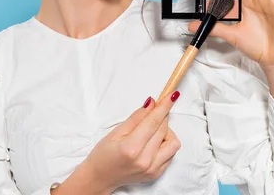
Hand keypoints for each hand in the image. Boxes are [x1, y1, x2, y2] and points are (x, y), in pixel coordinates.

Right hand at [56, 92, 180, 193]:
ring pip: (172, 142)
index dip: (163, 107)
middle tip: (153, 110)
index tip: (172, 96)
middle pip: (163, 130)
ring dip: (165, 132)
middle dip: (161, 116)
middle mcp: (145, 160)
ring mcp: (153, 169)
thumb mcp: (116, 132)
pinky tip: (152, 142)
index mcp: (132, 148)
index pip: (153, 122)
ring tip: (151, 131)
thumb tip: (151, 104)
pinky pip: (171, 154)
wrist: (101, 177)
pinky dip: (165, 143)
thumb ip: (136, 118)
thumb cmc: (104, 154)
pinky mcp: (157, 173)